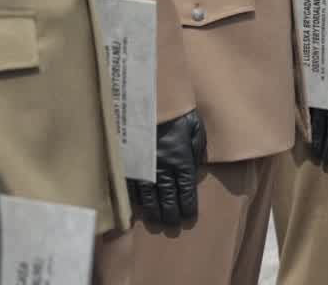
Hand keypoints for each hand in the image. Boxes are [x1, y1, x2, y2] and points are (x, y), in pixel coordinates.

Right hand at [130, 110, 206, 225]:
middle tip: (173, 225)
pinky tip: (139, 209)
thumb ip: (197, 147)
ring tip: (158, 222)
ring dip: (154, 211)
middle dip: (171, 212)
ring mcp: (144, 166)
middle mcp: (162, 166)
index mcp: (181, 157)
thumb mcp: (195, 126)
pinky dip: (136, 200)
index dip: (187, 204)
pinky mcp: (129, 163)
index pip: (185, 188)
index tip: (189, 216)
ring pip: (149, 196)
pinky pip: (132, 187)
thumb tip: (197, 165)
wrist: (148, 101)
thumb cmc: (176, 111)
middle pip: (167, 196)